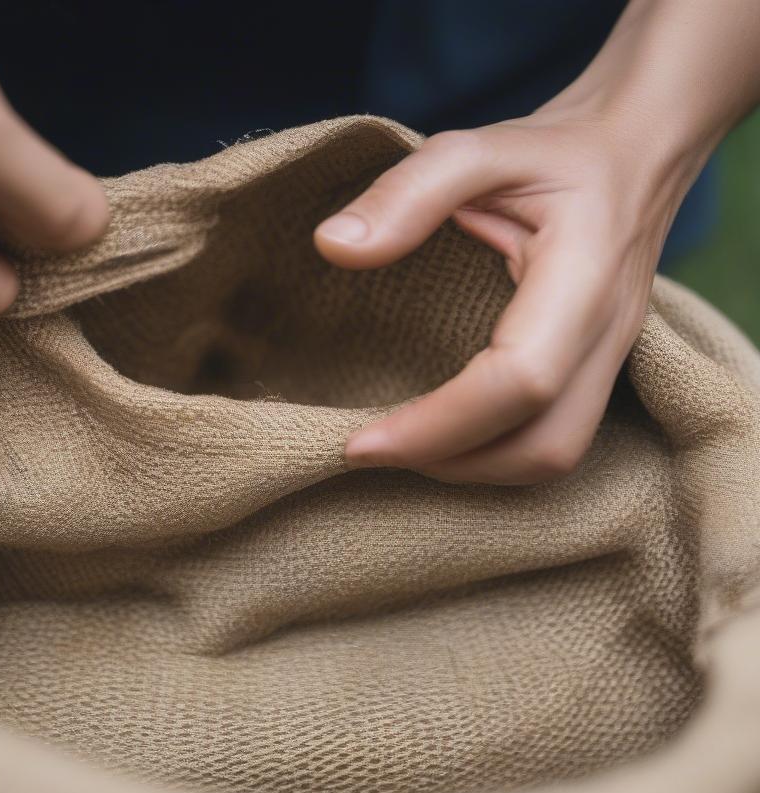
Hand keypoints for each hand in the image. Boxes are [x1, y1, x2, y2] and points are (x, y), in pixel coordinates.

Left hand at [315, 0, 759, 485]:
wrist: (634, 153)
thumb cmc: (556, 153)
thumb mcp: (478, 148)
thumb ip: (407, 192)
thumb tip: (332, 246)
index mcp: (583, 279)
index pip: (521, 380)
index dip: (439, 425)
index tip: (361, 441)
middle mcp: (606, 335)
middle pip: (544, 445)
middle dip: (453, 463)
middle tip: (373, 449)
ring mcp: (609, 362)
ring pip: (553, 455)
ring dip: (474, 469)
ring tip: (403, 446)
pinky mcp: (594, 375)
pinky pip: (552, 440)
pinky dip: (492, 455)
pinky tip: (444, 435)